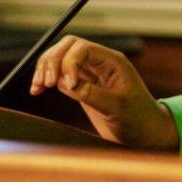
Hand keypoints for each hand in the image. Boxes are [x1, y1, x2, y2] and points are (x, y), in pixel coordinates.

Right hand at [30, 35, 179, 150]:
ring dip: (45, 68)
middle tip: (44, 83)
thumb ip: (90, 93)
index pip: (83, 48)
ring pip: (61, 58)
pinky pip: (60, 74)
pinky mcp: (82, 85)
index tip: (66, 86)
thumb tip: (63, 82)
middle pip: (68, 48)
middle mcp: (101, 63)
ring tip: (36, 87)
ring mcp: (90, 73)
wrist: (144, 133)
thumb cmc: (137, 118)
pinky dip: (46, 79)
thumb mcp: (116, 107)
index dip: (69, 62)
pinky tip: (37, 89)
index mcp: (113, 62)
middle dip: (52, 61)